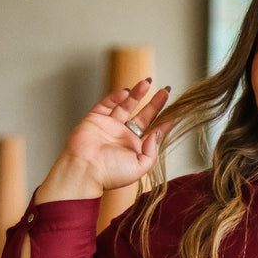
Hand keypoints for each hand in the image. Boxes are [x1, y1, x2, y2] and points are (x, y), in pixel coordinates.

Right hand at [37, 79, 172, 201]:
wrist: (85, 170)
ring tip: (146, 83)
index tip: (173, 114)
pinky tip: (126, 92)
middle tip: (164, 92)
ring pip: (126, 106)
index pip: (152, 132)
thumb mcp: (140, 167)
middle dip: (154, 104)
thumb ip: (152, 151)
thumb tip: (157, 133)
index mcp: (134, 148)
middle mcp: (123, 136)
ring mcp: (110, 126)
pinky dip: (116, 97)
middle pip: (143, 116)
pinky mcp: (95, 118)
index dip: (163, 123)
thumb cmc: (110, 174)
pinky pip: (107, 104)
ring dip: (137, 94)